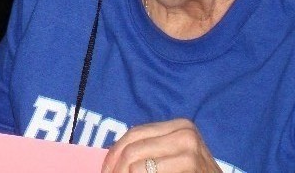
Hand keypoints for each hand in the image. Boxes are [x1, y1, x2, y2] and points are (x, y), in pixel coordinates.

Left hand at [101, 119, 221, 172]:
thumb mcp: (173, 158)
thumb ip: (150, 150)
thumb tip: (112, 154)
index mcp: (179, 126)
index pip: (135, 133)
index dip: (114, 151)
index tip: (105, 169)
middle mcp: (185, 132)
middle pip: (133, 146)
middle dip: (115, 166)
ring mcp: (189, 148)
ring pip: (136, 162)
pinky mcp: (189, 163)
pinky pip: (145, 172)